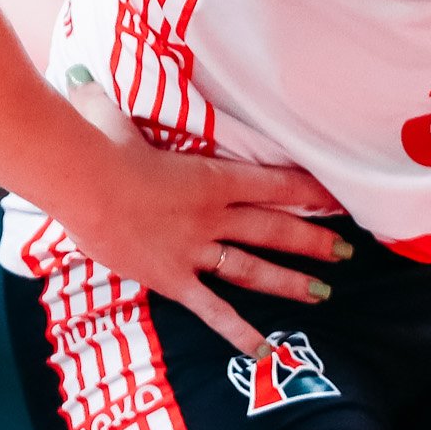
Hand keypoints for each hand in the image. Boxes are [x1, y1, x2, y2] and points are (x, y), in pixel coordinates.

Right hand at [53, 68, 349, 355]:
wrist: (84, 183)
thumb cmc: (100, 146)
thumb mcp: (116, 118)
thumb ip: (110, 104)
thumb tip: (83, 80)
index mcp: (211, 176)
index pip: (274, 182)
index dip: (309, 190)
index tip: (336, 197)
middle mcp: (213, 215)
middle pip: (275, 227)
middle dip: (314, 240)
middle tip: (347, 251)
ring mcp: (195, 250)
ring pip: (254, 268)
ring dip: (291, 281)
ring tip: (324, 293)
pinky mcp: (173, 278)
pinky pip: (212, 309)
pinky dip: (238, 331)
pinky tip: (263, 349)